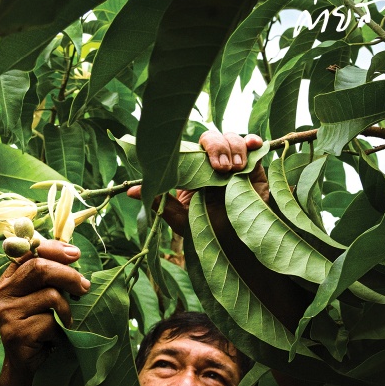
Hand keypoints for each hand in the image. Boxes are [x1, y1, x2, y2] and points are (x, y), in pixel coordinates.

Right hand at [0, 240, 90, 374]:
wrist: (25, 364)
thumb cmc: (39, 326)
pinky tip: (54, 338)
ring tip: (65, 321)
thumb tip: (74, 253)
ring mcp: (6, 313)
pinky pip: (50, 321)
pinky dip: (60, 330)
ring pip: (50, 296)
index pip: (29, 252)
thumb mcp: (42, 297)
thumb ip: (50, 276)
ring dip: (67, 310)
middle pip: (40, 269)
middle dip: (69, 275)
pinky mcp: (16, 333)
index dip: (54, 249)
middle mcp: (2, 293)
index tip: (76, 254)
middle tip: (85, 287)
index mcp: (8, 279)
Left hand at [127, 127, 264, 236]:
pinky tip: (254, 143)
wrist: (238, 247)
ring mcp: (234, 165)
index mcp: (193, 172)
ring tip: (234, 169)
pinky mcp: (254, 168)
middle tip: (220, 168)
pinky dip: (253, 141)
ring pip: (233, 139)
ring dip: (234, 147)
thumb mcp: (181, 219)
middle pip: (212, 139)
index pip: (191, 148)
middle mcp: (212, 165)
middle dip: (216, 146)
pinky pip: (254, 147)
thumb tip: (130, 191)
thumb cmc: (208, 233)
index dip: (195, 146)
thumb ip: (159, 202)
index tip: (199, 157)